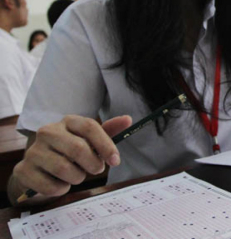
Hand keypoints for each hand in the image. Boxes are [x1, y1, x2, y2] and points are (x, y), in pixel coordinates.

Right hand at [12, 115, 131, 200]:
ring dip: (77, 178)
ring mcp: (33, 151)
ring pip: (65, 169)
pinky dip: (61, 189)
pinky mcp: (23, 170)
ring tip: (76, 176)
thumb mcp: (89, 140)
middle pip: (78, 148)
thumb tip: (128, 119)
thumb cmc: (70, 152)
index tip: (115, 161)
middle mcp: (47, 132)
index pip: (90, 127)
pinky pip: (51, 186)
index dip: (106, 145)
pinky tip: (60, 184)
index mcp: (67, 121)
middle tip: (96, 170)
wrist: (38, 168)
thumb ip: (108, 131)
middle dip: (93, 165)